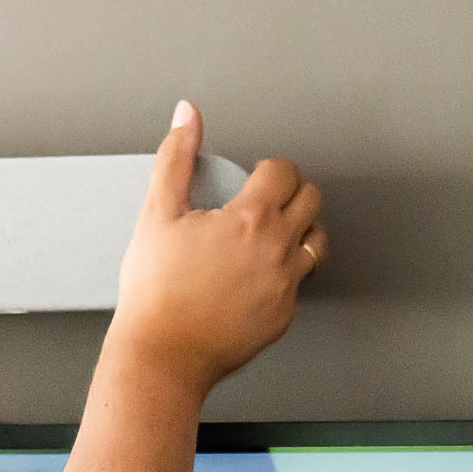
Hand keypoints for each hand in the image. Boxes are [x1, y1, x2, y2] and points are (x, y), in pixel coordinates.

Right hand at [107, 102, 322, 392]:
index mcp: (251, 219)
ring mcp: (285, 286)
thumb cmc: (155, 292)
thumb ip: (175, 157)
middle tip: (263, 202)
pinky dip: (286, 272)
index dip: (269, 169)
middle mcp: (278, 250)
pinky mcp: (283, 317)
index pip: (284, 171)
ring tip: (270, 235)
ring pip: (317, 242)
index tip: (253, 177)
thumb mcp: (157, 214)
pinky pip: (300, 283)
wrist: (161, 355)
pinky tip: (258, 275)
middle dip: (290, 193)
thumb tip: (187, 117)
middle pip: (311, 201)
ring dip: (300, 230)